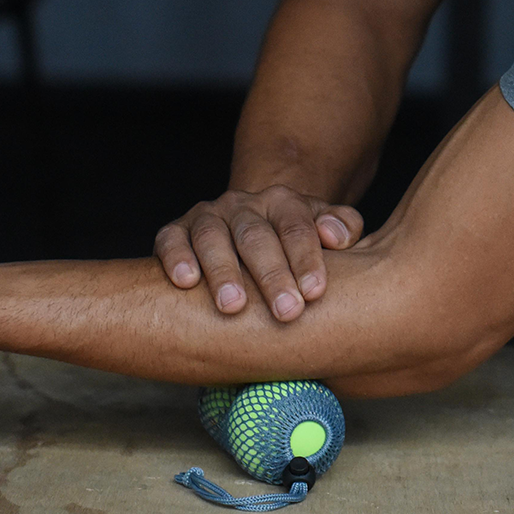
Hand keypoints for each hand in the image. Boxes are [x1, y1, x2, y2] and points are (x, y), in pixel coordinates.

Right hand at [154, 186, 363, 321]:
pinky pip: (171, 240)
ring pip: (212, 237)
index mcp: (282, 202)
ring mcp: (207, 216)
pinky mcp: (175, 231)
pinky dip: (176, 258)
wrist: (250, 230)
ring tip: (233, 306)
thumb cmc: (293, 244)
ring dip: (223, 272)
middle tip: (286, 312)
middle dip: (271, 275)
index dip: (306, 259)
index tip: (314, 293)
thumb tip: (336, 236)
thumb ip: (343, 226)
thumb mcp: (324, 230)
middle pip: (256, 236)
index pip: (296, 227)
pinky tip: (186, 282)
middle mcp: (243, 204)